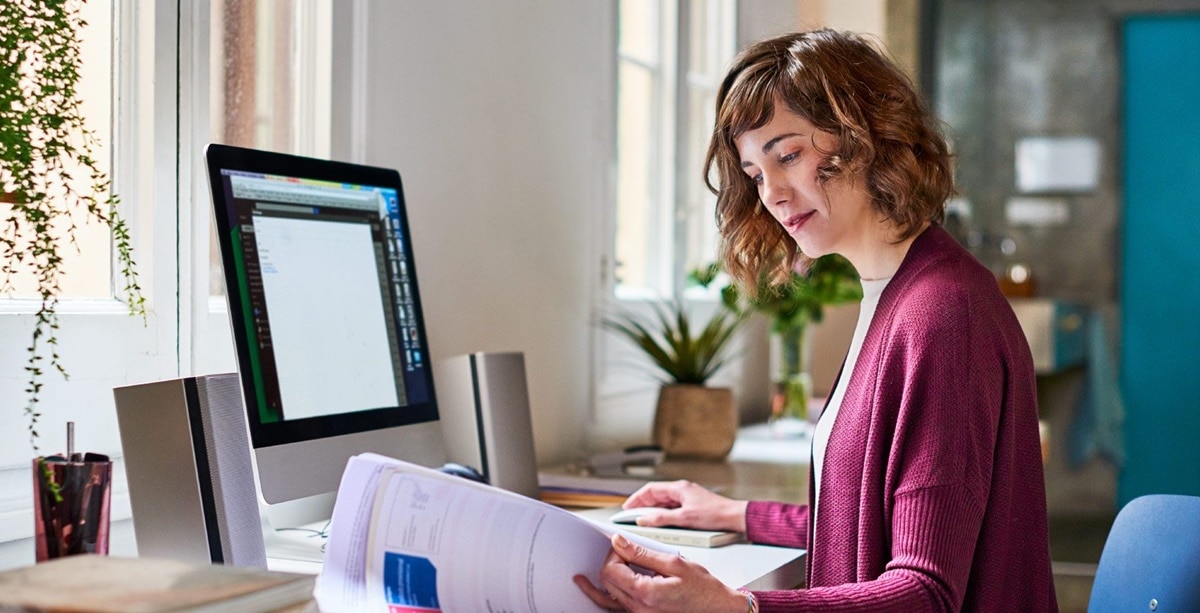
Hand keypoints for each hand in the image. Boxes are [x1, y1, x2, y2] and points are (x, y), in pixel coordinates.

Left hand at [573, 533, 746, 612]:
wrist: (719, 610)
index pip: (611, 570)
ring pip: (608, 599)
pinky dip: (608, 598)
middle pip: (607, 583)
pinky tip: (600, 593)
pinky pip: (618, 609)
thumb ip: (643, 553)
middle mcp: (639, 608)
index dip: (614, 553)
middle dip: (610, 563)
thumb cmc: (704, 590)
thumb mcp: (674, 563)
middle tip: (620, 552)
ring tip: (581, 579)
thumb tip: (620, 542)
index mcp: (645, 593)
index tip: (622, 545)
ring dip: (601, 583)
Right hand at [622, 480, 747, 532]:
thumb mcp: (684, 518)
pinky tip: (660, 521)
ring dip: (652, 509)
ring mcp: (687, 497)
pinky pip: (672, 507)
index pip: (651, 490)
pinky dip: (662, 513)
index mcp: (679, 488)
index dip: (636, 499)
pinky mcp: (692, 505)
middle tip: (631, 515)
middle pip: (656, 495)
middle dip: (642, 504)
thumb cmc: (715, 514)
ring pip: (664, 501)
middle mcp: (682, 490)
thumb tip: (644, 519)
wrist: (734, 517)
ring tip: (643, 519)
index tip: (627, 508)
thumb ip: (662, 519)